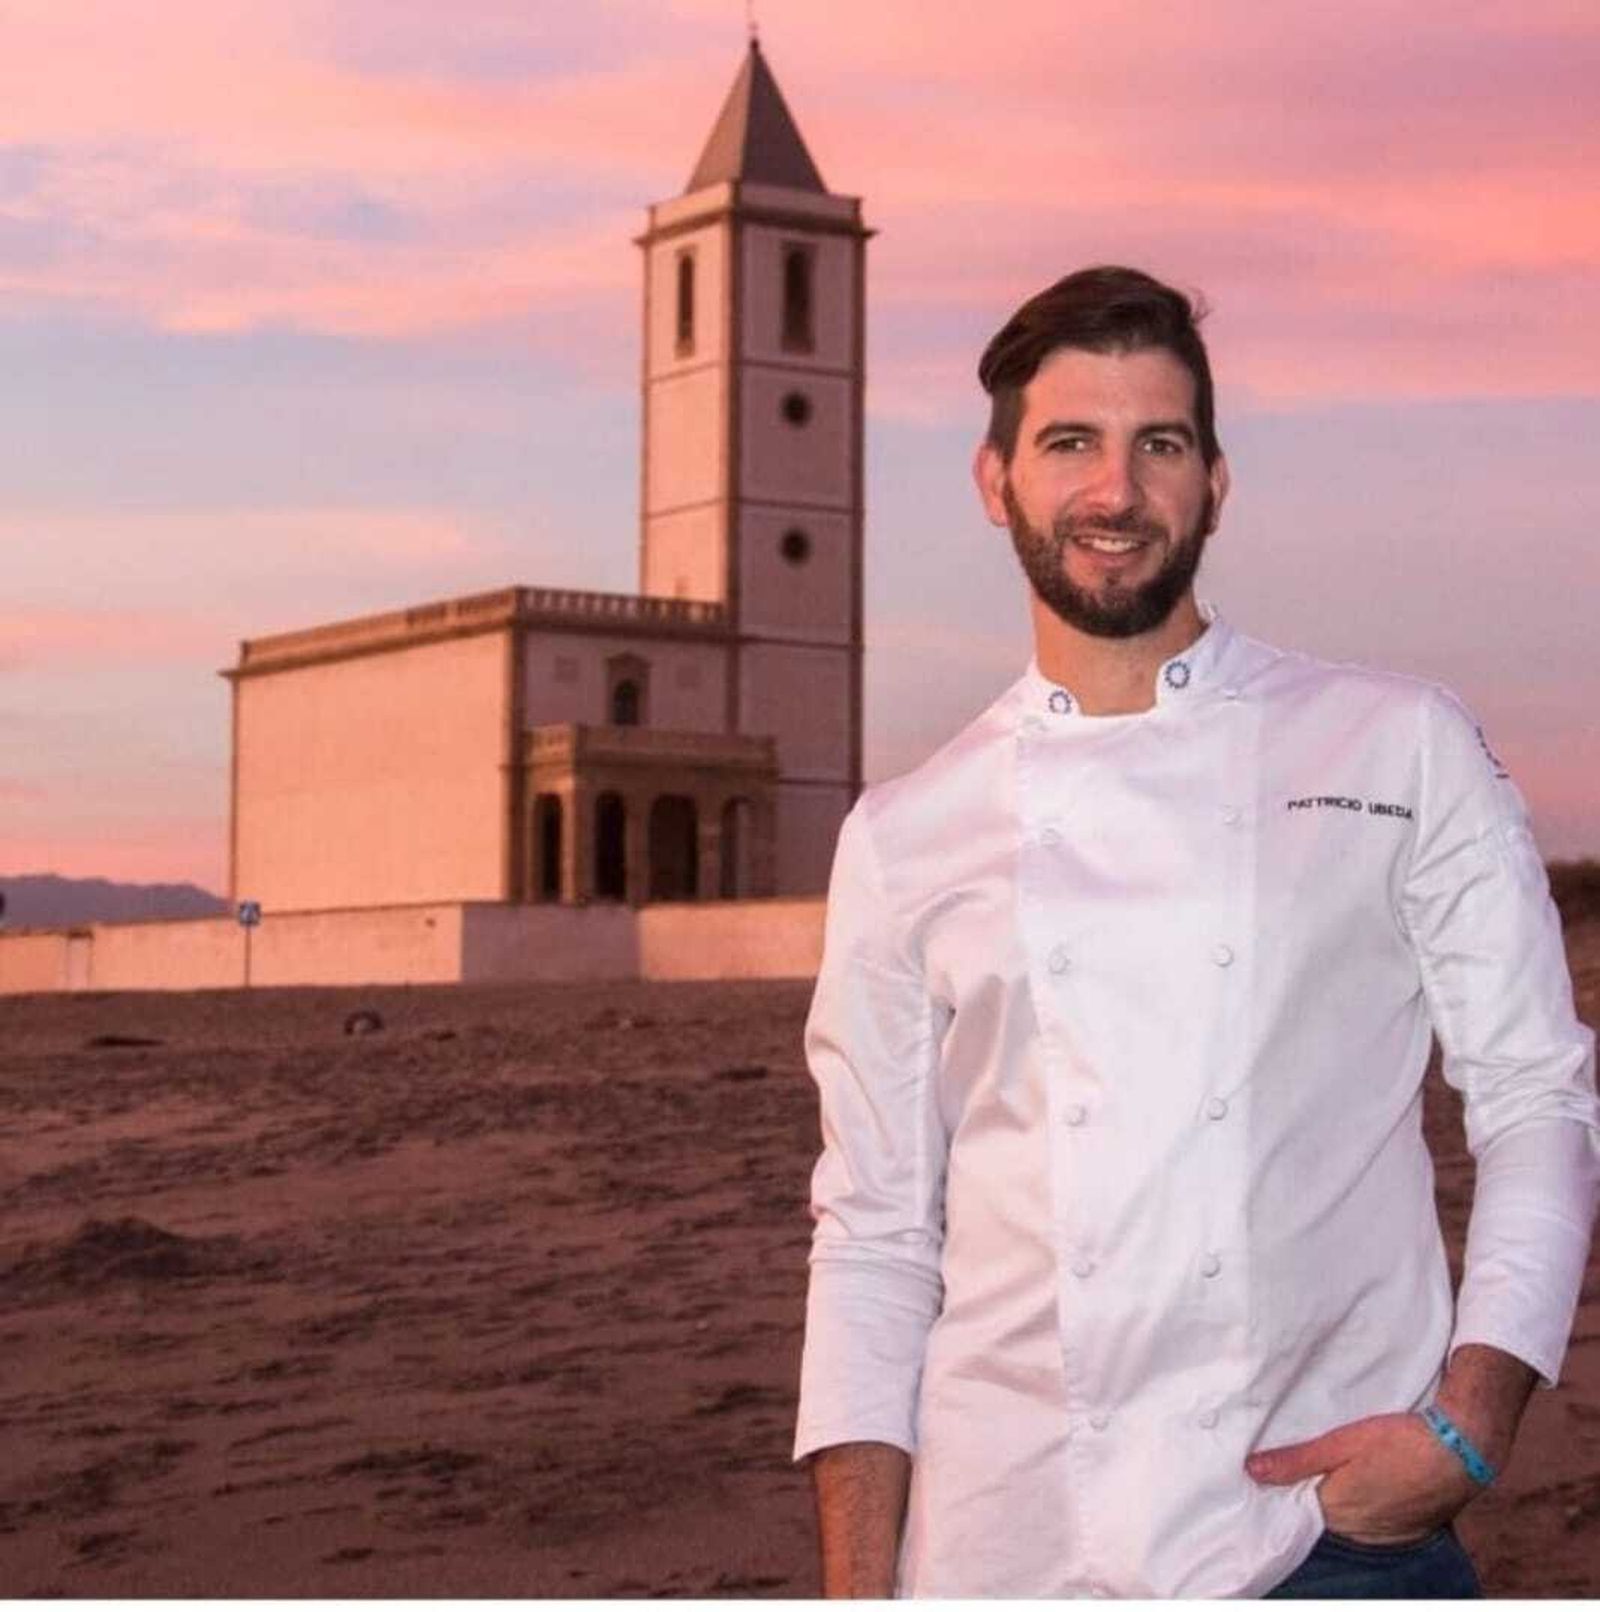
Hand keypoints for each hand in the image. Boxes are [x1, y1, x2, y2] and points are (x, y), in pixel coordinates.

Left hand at [1246, 1411, 1478, 1545]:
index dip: (1280, 1496)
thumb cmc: (1399, 1441)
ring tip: (1322, 1474)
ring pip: (1344, 1522)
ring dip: (1333, 1503)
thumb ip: (1297, 1459)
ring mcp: (1383, 1535)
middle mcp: (1357, 1532)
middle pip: (1318, 1518)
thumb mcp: (1342, 1441)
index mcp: (1336, 1510)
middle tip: (1288, 1469)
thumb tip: (1252, 1470)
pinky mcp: (1404, 1531)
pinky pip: (1369, 1525)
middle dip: (1304, 1497)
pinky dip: (1359, 1510)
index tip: (1262, 1479)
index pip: (1294, 1513)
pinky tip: (1357, 1486)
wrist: (1461, 1451)